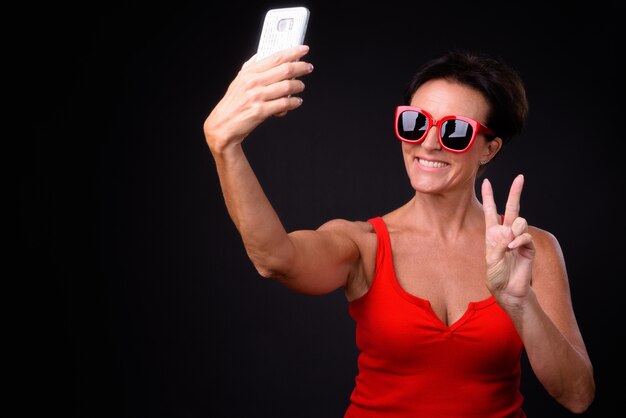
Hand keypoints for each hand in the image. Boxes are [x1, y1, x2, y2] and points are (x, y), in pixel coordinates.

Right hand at [203, 45, 313, 153]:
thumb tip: (261, 55)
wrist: (223, 125)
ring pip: (287, 87)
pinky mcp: (261, 111)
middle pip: (284, 70)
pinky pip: (284, 104)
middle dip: (300, 67)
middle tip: (308, 67)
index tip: (303, 49)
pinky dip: (293, 103)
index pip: (275, 57)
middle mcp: (253, 82)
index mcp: (249, 72)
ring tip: (301, 87)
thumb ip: (250, 67)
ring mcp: (257, 96)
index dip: (292, 52)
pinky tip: (296, 101)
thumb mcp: (238, 81)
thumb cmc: (233, 104)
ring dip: (298, 86)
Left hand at [481, 175, 535, 304]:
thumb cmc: (496, 277)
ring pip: (520, 222)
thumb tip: (509, 231)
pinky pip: (526, 236)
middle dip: (515, 192)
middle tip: (520, 177)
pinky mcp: (528, 247)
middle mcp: (506, 233)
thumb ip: (498, 245)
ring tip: (509, 247)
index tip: (486, 182)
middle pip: (512, 208)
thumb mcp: (491, 260)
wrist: (508, 291)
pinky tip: (513, 249)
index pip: (490, 211)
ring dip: (514, 231)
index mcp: (493, 234)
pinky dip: (519, 241)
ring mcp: (518, 239)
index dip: (489, 197)